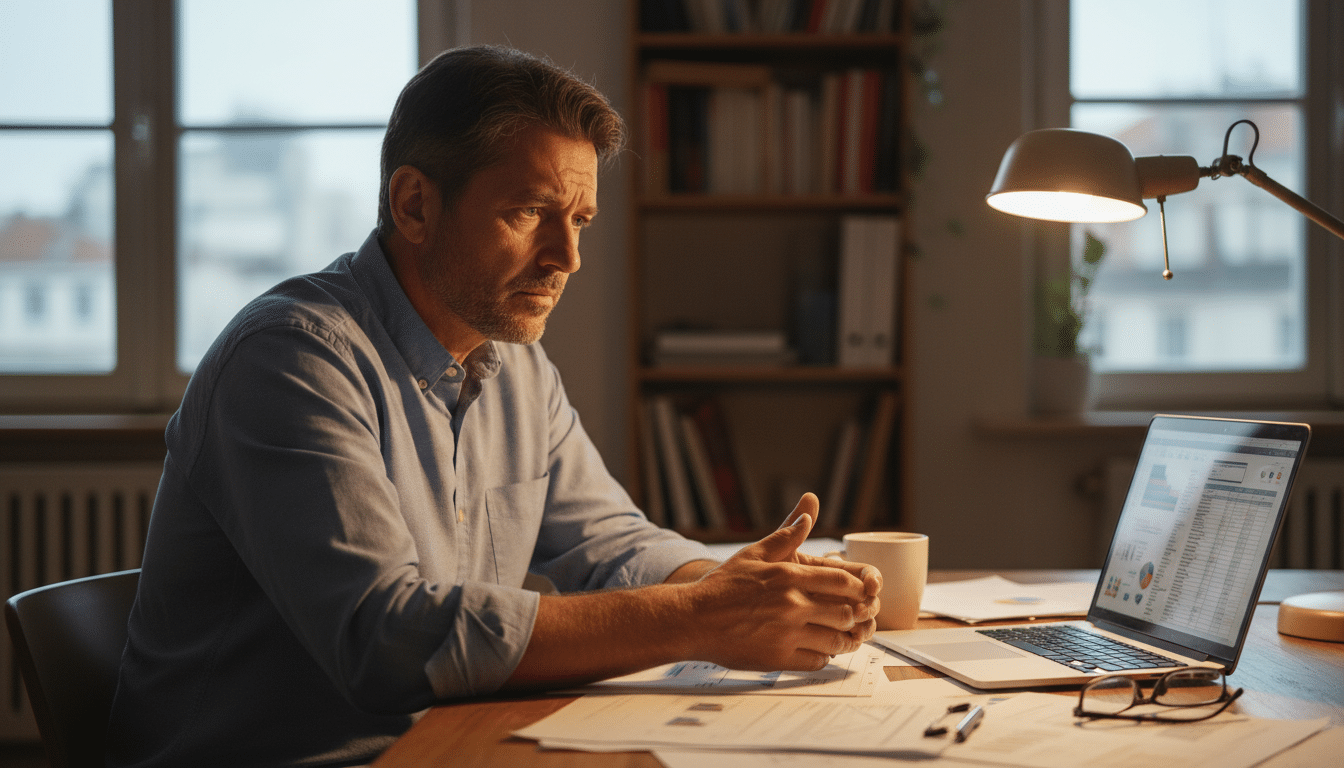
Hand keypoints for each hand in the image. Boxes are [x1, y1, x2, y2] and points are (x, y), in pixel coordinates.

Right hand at [681, 493, 880, 671]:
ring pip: (835, 640)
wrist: (692, 620)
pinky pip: (817, 661)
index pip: (841, 581)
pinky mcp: (778, 659)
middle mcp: (791, 605)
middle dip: (854, 614)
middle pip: (845, 612)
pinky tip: (819, 649)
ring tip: (842, 634)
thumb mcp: (752, 554)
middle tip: (853, 615)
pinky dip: (824, 656)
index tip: (859, 591)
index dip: (857, 587)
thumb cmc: (721, 587)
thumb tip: (808, 514)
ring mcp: (786, 634)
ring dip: (845, 638)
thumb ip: (784, 536)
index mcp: (788, 577)